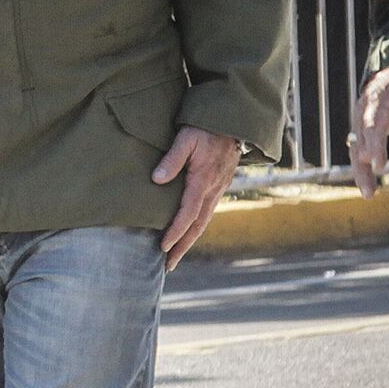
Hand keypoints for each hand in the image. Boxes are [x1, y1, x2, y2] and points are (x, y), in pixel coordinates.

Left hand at [151, 126, 241, 268]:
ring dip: (190, 240)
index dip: (175, 232)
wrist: (232, 121)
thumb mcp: (185, 139)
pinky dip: (196, 227)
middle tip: (168, 266)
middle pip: (197, 226)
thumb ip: (172, 159)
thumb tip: (156, 180)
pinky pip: (207, 212)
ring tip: (175, 255)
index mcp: (203, 181)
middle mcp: (213, 190)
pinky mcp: (218, 186)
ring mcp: (218, 189)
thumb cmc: (204, 128)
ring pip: (204, 221)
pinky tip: (188, 232)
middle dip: (183, 247)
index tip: (163, 247)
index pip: (188, 214)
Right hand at [350, 63, 388, 196]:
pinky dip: (362, 171)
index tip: (378, 164)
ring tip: (369, 194)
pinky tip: (369, 191)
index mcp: (376, 98)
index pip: (372, 122)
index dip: (374, 144)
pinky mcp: (364, 133)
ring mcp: (360, 123)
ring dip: (361, 171)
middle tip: (372, 181)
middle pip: (361, 138)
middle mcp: (363, 111)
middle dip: (367, 159)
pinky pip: (359, 154)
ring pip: (356, 150)